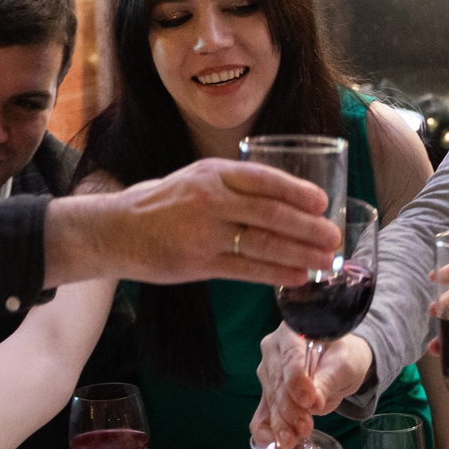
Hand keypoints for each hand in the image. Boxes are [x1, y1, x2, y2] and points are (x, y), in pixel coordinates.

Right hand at [46, 160, 339, 288]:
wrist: (115, 230)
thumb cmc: (158, 204)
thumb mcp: (193, 179)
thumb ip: (231, 185)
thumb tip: (278, 196)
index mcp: (213, 173)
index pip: (264, 179)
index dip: (297, 191)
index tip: (322, 201)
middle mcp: (211, 199)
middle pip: (271, 213)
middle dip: (308, 227)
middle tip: (334, 236)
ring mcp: (205, 232)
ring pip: (264, 243)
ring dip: (301, 253)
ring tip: (326, 259)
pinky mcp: (199, 262)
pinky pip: (247, 269)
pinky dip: (277, 273)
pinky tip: (299, 276)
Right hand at [250, 330, 371, 448]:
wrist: (341, 364)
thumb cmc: (344, 357)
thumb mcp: (344, 364)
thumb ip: (328, 380)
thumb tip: (313, 403)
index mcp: (292, 331)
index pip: (290, 356)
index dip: (297, 380)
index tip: (310, 401)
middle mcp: (274, 350)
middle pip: (277, 383)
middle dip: (290, 409)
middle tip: (305, 427)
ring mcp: (268, 373)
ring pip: (270, 401)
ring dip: (281, 424)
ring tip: (294, 442)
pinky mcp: (268, 395)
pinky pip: (262, 414)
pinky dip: (267, 432)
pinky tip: (275, 447)